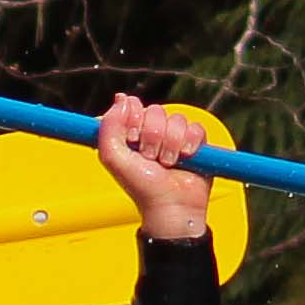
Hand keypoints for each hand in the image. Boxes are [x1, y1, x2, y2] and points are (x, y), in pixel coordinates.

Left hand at [94, 93, 216, 243]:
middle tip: (150, 157)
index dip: (134, 118)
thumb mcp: (113, 158)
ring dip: (170, 144)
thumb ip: (108, 127)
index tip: (133, 138)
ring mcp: (175, 136)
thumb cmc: (140, 186)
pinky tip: (185, 159)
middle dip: (152, 136)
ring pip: (176, 119)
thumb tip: (121, 98)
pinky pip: (196, 127)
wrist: (170, 205)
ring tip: (167, 163)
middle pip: (155, 111)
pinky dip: (190, 144)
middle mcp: (152, 132)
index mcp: (131, 134)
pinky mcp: (195, 142)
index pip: (132, 106)